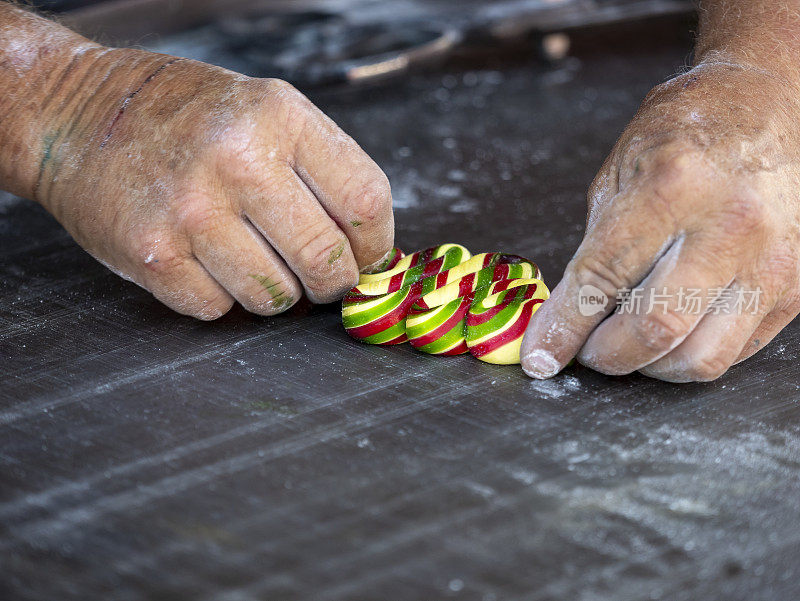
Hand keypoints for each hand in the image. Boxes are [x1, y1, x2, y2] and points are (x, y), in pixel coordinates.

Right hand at [37, 49, 393, 318]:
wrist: (79, 115)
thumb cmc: (189, 119)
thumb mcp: (266, 113)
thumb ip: (323, 172)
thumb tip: (369, 255)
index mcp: (281, 117)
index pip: (365, 202)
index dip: (374, 245)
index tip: (364, 257)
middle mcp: (239, 160)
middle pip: (326, 261)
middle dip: (330, 283)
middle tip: (317, 277)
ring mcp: (191, 210)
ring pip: (275, 298)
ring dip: (274, 292)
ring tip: (251, 257)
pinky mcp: (152, 254)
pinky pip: (218, 309)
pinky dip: (220, 296)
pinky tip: (203, 260)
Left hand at [521, 61, 799, 381]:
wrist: (771, 105)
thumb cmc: (687, 132)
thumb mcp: (621, 173)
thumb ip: (597, 249)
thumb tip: (569, 319)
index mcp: (672, 188)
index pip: (602, 280)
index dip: (563, 329)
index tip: (541, 358)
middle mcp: (728, 228)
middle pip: (655, 330)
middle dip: (607, 356)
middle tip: (588, 350)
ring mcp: (770, 261)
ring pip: (701, 358)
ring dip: (652, 366)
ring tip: (631, 343)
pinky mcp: (795, 286)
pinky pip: (736, 351)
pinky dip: (693, 352)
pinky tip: (675, 330)